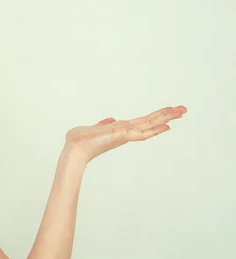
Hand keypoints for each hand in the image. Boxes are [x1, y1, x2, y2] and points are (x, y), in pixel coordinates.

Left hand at [64, 105, 186, 163]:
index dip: (156, 117)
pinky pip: (142, 133)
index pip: (142, 122)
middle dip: (167, 115)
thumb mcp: (93, 127)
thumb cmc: (80, 140)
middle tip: (183, 110)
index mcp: (120, 129)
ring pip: (150, 125)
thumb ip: (102, 124)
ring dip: (165, 118)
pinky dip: (154, 130)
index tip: (168, 113)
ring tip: (181, 112)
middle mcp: (126, 132)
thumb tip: (109, 119)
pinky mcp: (121, 136)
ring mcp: (125, 134)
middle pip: (150, 122)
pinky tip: (166, 126)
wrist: (74, 149)